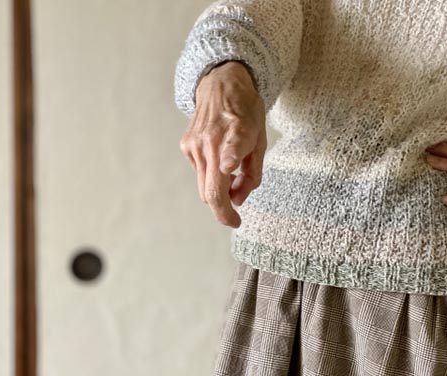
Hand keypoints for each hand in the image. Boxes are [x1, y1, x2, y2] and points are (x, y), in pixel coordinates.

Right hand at [179, 61, 266, 227]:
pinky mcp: (186, 146)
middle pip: (212, 191)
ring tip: (233, 179)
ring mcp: (195, 144)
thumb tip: (238, 200)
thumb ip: (252, 174)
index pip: (233, 147)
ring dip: (218, 192)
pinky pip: (199, 174)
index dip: (231, 157)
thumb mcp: (260, 141)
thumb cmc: (246, 113)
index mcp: (238, 131)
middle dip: (223, 211)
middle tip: (234, 219)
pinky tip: (219, 159)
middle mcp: (212, 139)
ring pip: (204, 187)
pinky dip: (210, 177)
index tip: (228, 168)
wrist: (221, 84)